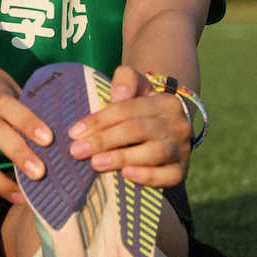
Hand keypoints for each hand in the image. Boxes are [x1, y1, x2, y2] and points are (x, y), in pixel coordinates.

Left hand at [67, 65, 191, 186]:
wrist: (168, 130)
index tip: (74, 132)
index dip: (99, 120)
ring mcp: (182, 149)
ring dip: (121, 157)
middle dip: (104, 140)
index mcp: (165, 102)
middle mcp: (178, 124)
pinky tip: (126, 175)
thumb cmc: (142, 109)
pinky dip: (148, 176)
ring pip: (153, 153)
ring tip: (95, 163)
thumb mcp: (135, 86)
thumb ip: (125, 80)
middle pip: (137, 130)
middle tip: (77, 151)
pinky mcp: (182, 171)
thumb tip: (118, 95)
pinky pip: (169, 176)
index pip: (128, 109)